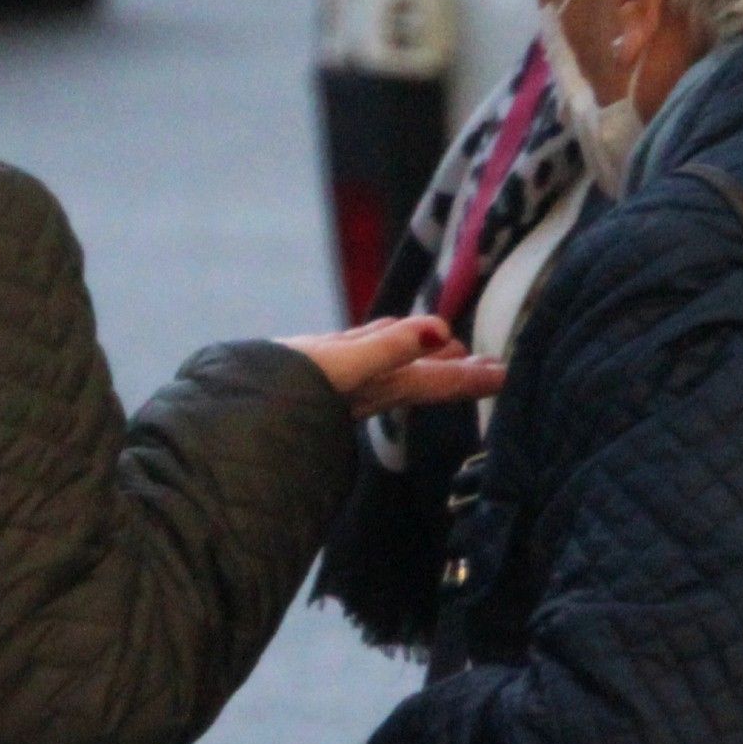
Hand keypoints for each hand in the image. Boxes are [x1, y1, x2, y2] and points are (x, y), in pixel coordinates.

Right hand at [286, 314, 504, 419]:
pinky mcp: (317, 369)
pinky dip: (382, 343)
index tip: (508, 373)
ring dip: (423, 354)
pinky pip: (363, 353)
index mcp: (384, 386)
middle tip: (487, 362)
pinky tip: (378, 335)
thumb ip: (391, 346)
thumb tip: (442, 329)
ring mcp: (343, 379)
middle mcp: (369, 385)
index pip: (441, 382)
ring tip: (444, 343)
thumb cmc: (290, 392)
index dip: (475, 377)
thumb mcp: (345, 364)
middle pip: (424, 375)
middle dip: (455, 368)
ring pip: (395, 363)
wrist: (234, 413)